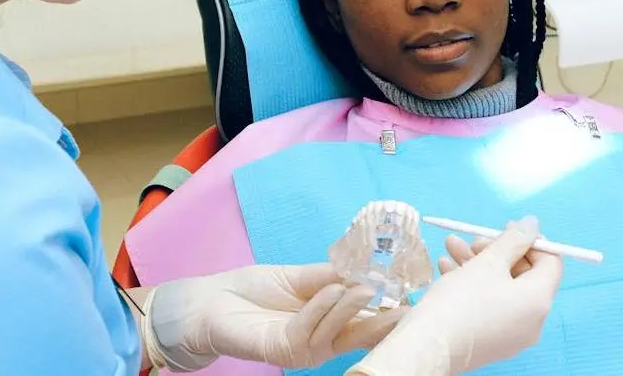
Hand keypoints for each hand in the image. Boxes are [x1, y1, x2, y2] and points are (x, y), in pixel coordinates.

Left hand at [143, 263, 405, 370]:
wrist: (211, 301)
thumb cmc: (252, 290)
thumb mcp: (300, 277)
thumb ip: (331, 276)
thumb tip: (367, 269)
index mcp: (329, 322)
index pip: (366, 318)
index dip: (388, 305)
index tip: (411, 290)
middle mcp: (323, 341)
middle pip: (361, 333)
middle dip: (384, 318)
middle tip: (407, 300)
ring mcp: (306, 350)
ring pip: (340, 331)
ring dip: (354, 307)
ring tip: (369, 286)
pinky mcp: (286, 352)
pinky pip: (311, 330)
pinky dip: (323, 308)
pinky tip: (334, 290)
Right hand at [347, 216, 563, 375]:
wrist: (428, 346)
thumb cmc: (460, 302)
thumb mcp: (488, 262)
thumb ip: (513, 240)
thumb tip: (532, 225)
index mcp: (539, 301)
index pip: (551, 262)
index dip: (530, 240)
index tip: (505, 228)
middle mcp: (532, 321)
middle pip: (523, 274)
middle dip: (496, 251)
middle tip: (473, 240)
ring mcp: (512, 334)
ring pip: (501, 288)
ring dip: (478, 264)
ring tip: (450, 247)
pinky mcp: (491, 341)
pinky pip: (490, 306)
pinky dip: (473, 286)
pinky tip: (446, 269)